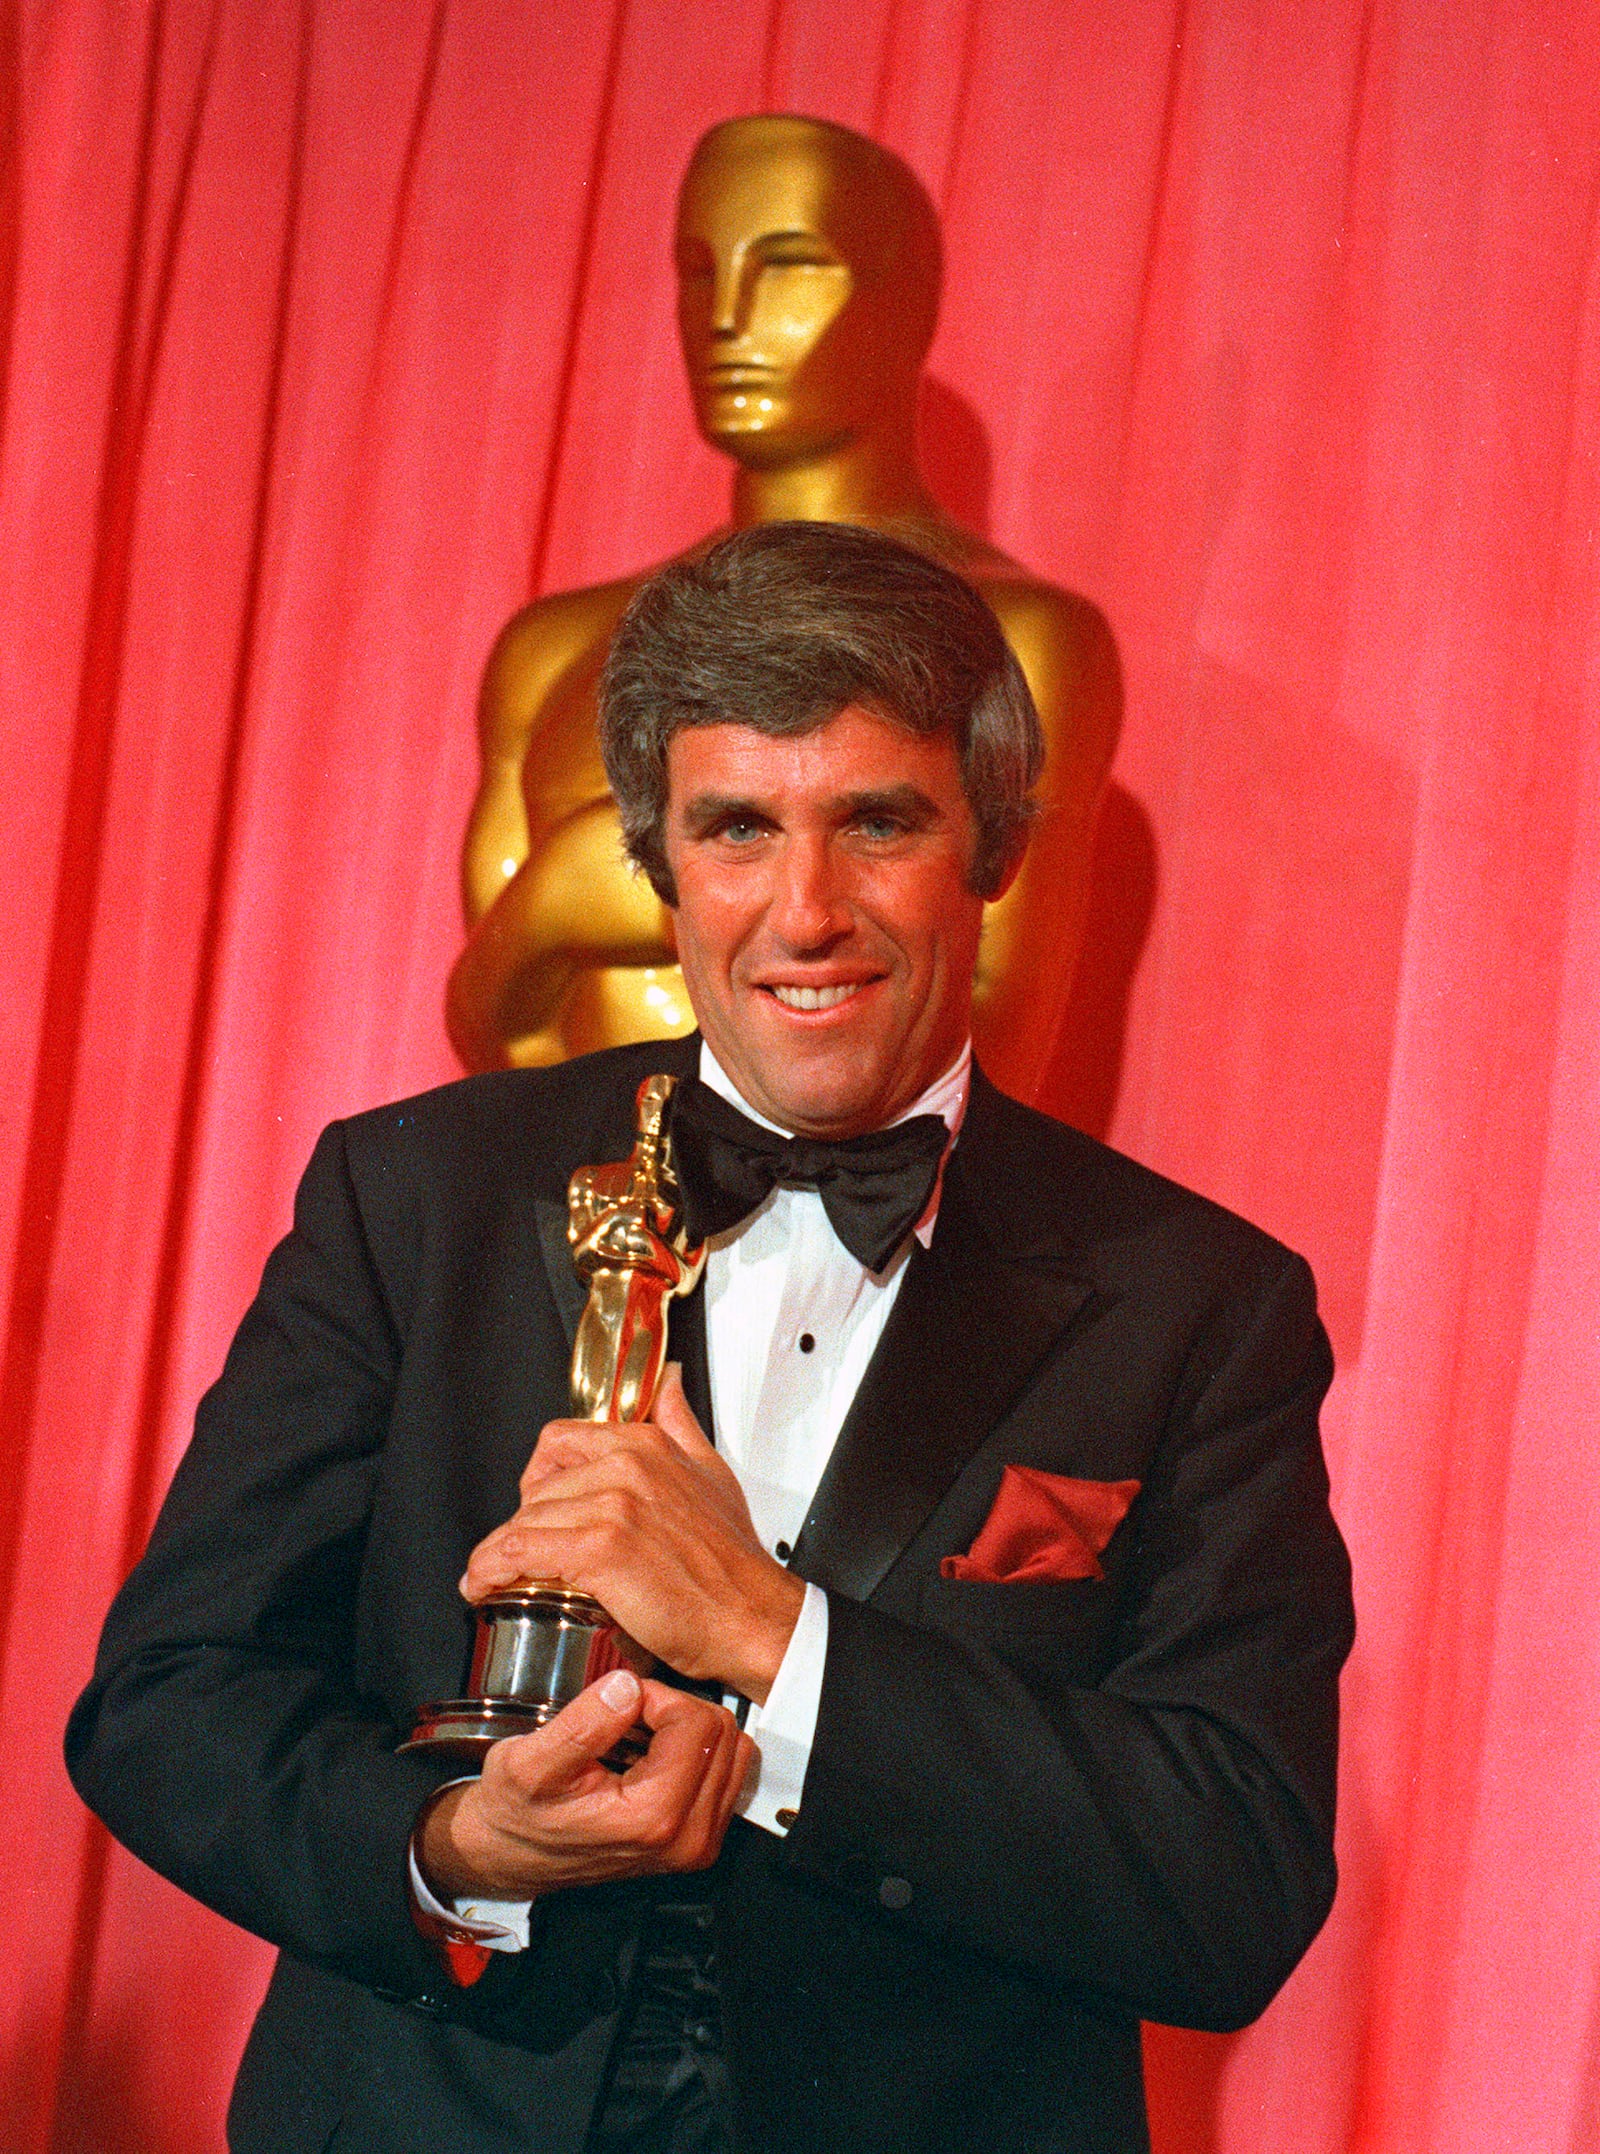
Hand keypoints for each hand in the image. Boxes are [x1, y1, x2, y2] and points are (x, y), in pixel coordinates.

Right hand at [417, 1668, 755, 1900]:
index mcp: (653, 1817)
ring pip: (733, 1749)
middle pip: (723, 1733)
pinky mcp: (702, 1838)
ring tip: (641, 1737)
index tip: (621, 1707)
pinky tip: (655, 1755)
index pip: (696, 1721)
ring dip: (689, 1729)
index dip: (657, 1697)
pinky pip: (727, 1771)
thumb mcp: (529, 1761)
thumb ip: (582, 1724)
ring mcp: (699, 1842)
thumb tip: (628, 1687)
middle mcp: (688, 1837)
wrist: (514, 1854)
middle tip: (629, 1719)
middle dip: (676, 1710)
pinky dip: (696, 1751)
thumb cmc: (519, 1813)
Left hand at [461, 1367, 805, 1702]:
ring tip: (494, 1579)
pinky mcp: (600, 1549)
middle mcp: (625, 1466)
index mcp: (645, 1445)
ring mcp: (612, 1505)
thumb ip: (681, 1422)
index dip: (537, 1481)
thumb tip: (669, 1381)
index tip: (534, 1510)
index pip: (558, 1443)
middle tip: (524, 1557)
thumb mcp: (713, 1471)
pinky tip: (486, 1585)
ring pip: (524, 1521)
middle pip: (536, 1489)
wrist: (751, 1616)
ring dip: (499, 1554)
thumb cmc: (733, 1562)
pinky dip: (491, 1569)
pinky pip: (521, 1550)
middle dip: (523, 1525)